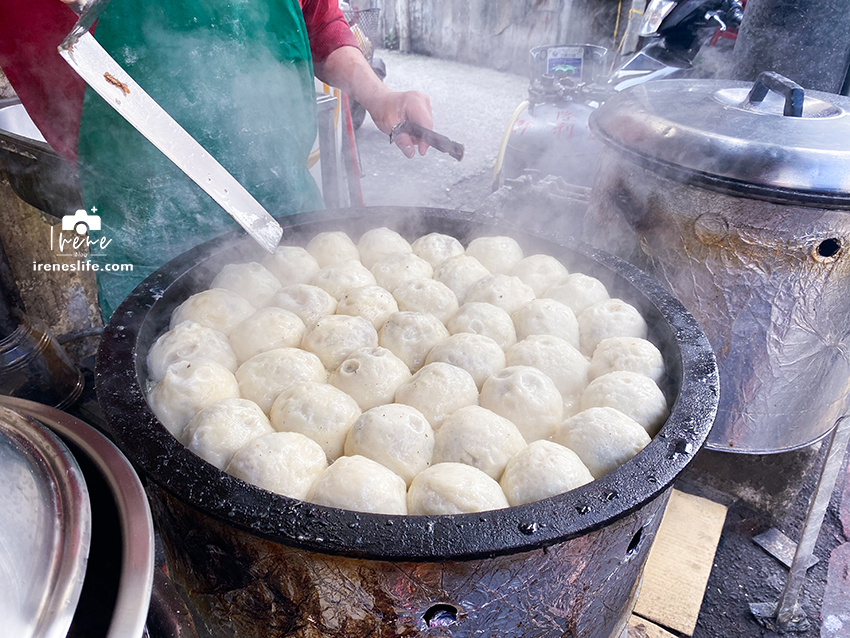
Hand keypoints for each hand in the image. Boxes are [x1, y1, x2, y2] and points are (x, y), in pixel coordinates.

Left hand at [314, 47, 433, 158]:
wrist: (371, 94)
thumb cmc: (378, 106)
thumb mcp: (389, 126)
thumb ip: (401, 139)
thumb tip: (410, 152)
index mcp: (415, 102)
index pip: (427, 124)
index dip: (425, 140)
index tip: (420, 151)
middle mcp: (421, 100)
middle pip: (428, 125)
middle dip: (419, 138)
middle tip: (408, 146)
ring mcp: (422, 102)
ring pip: (425, 125)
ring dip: (416, 135)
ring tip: (402, 136)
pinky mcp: (420, 106)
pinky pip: (421, 122)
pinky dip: (415, 130)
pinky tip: (405, 132)